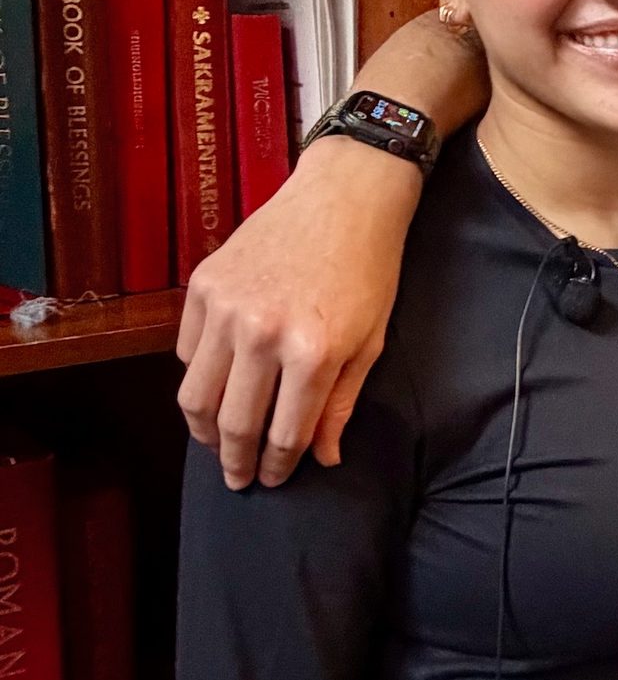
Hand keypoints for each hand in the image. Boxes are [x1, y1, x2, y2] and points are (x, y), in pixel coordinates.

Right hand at [177, 137, 421, 489]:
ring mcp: (225, 308)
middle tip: (238, 479)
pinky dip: (197, 378)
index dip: (278, 466)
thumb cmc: (368, 271)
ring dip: (204, 430)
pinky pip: (185, 351)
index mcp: (311, 353)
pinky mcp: (202, 285)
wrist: (344, 199)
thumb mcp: (370, 343)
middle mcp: (261, 334)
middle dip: (235, 461)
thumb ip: (340, 404)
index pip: (284, 434)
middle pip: (232, 423)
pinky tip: (215, 390)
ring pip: (195, 394)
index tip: (273, 480)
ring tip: (217, 445)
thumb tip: (323, 458)